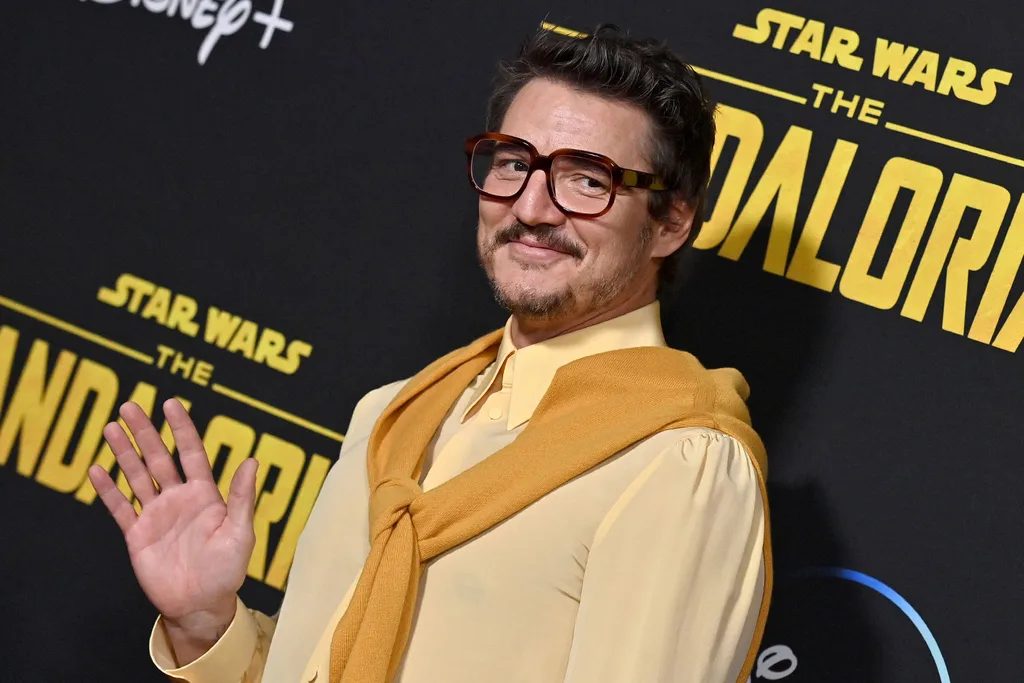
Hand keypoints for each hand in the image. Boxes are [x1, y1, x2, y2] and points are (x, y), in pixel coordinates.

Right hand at [88, 399, 257, 661]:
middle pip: (159, 458)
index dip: (181, 428)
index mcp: (205, 494)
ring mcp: (156, 515)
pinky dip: (108, 490)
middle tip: (129, 406)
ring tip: (110, 427)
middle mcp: (179, 499)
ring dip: (124, 453)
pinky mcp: (137, 535)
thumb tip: (251, 460)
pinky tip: (96, 469)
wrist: (201, 605)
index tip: (170, 404)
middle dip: (144, 432)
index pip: (191, 453)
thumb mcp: (240, 533)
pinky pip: (120, 508)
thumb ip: (243, 497)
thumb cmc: (227, 569)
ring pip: (137, 476)